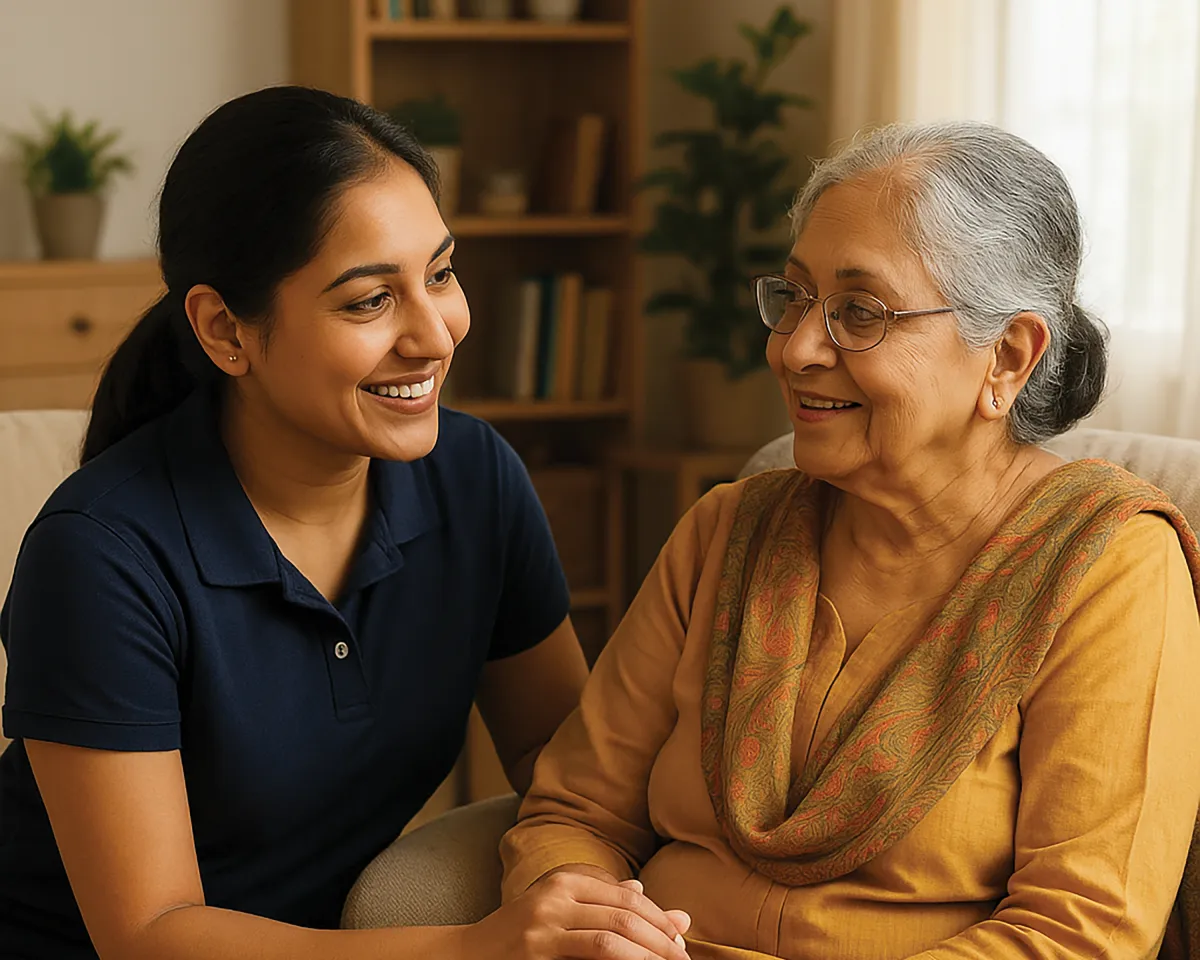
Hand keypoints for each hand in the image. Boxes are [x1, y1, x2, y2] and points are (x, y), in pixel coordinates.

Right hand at [464, 866, 691, 959]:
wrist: (464, 957)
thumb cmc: (518, 936)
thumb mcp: (559, 910)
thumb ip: (605, 903)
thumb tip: (658, 901)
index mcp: (565, 881)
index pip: (627, 897)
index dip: (659, 920)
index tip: (682, 941)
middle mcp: (555, 897)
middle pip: (625, 916)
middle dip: (661, 941)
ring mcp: (543, 928)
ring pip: (611, 941)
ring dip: (648, 957)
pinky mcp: (537, 955)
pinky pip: (591, 959)